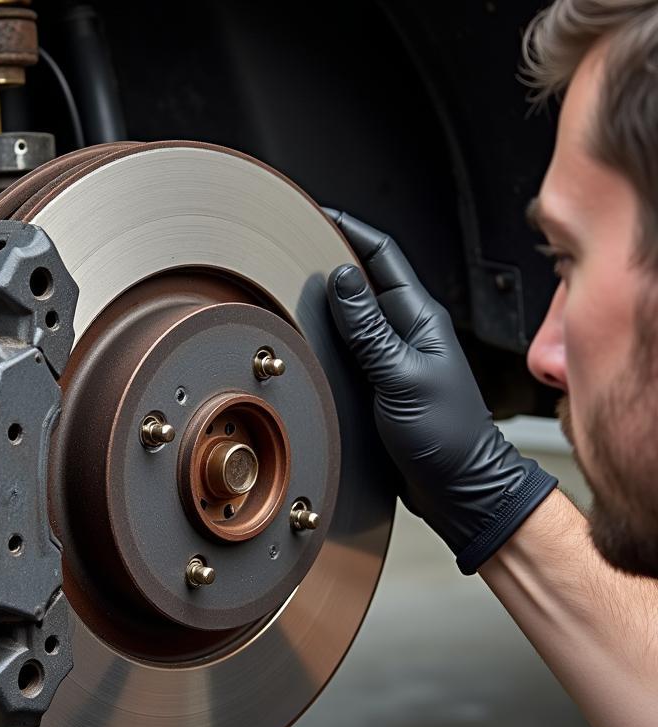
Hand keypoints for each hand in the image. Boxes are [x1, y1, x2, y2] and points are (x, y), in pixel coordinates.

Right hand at [324, 210, 556, 572]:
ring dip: (329, 300)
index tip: (317, 213)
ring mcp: (397, 358)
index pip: (382, 257)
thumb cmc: (445, 436)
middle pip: (365, 282)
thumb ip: (370, 329)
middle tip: (294, 248)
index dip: (350, 230)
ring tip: (294, 286)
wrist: (459, 486)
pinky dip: (331, 337)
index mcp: (420, 318)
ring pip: (357, 315)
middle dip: (332, 259)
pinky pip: (353, 349)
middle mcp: (409, 332)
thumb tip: (342, 278)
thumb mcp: (401, 376)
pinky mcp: (384, 384)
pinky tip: (311, 340)